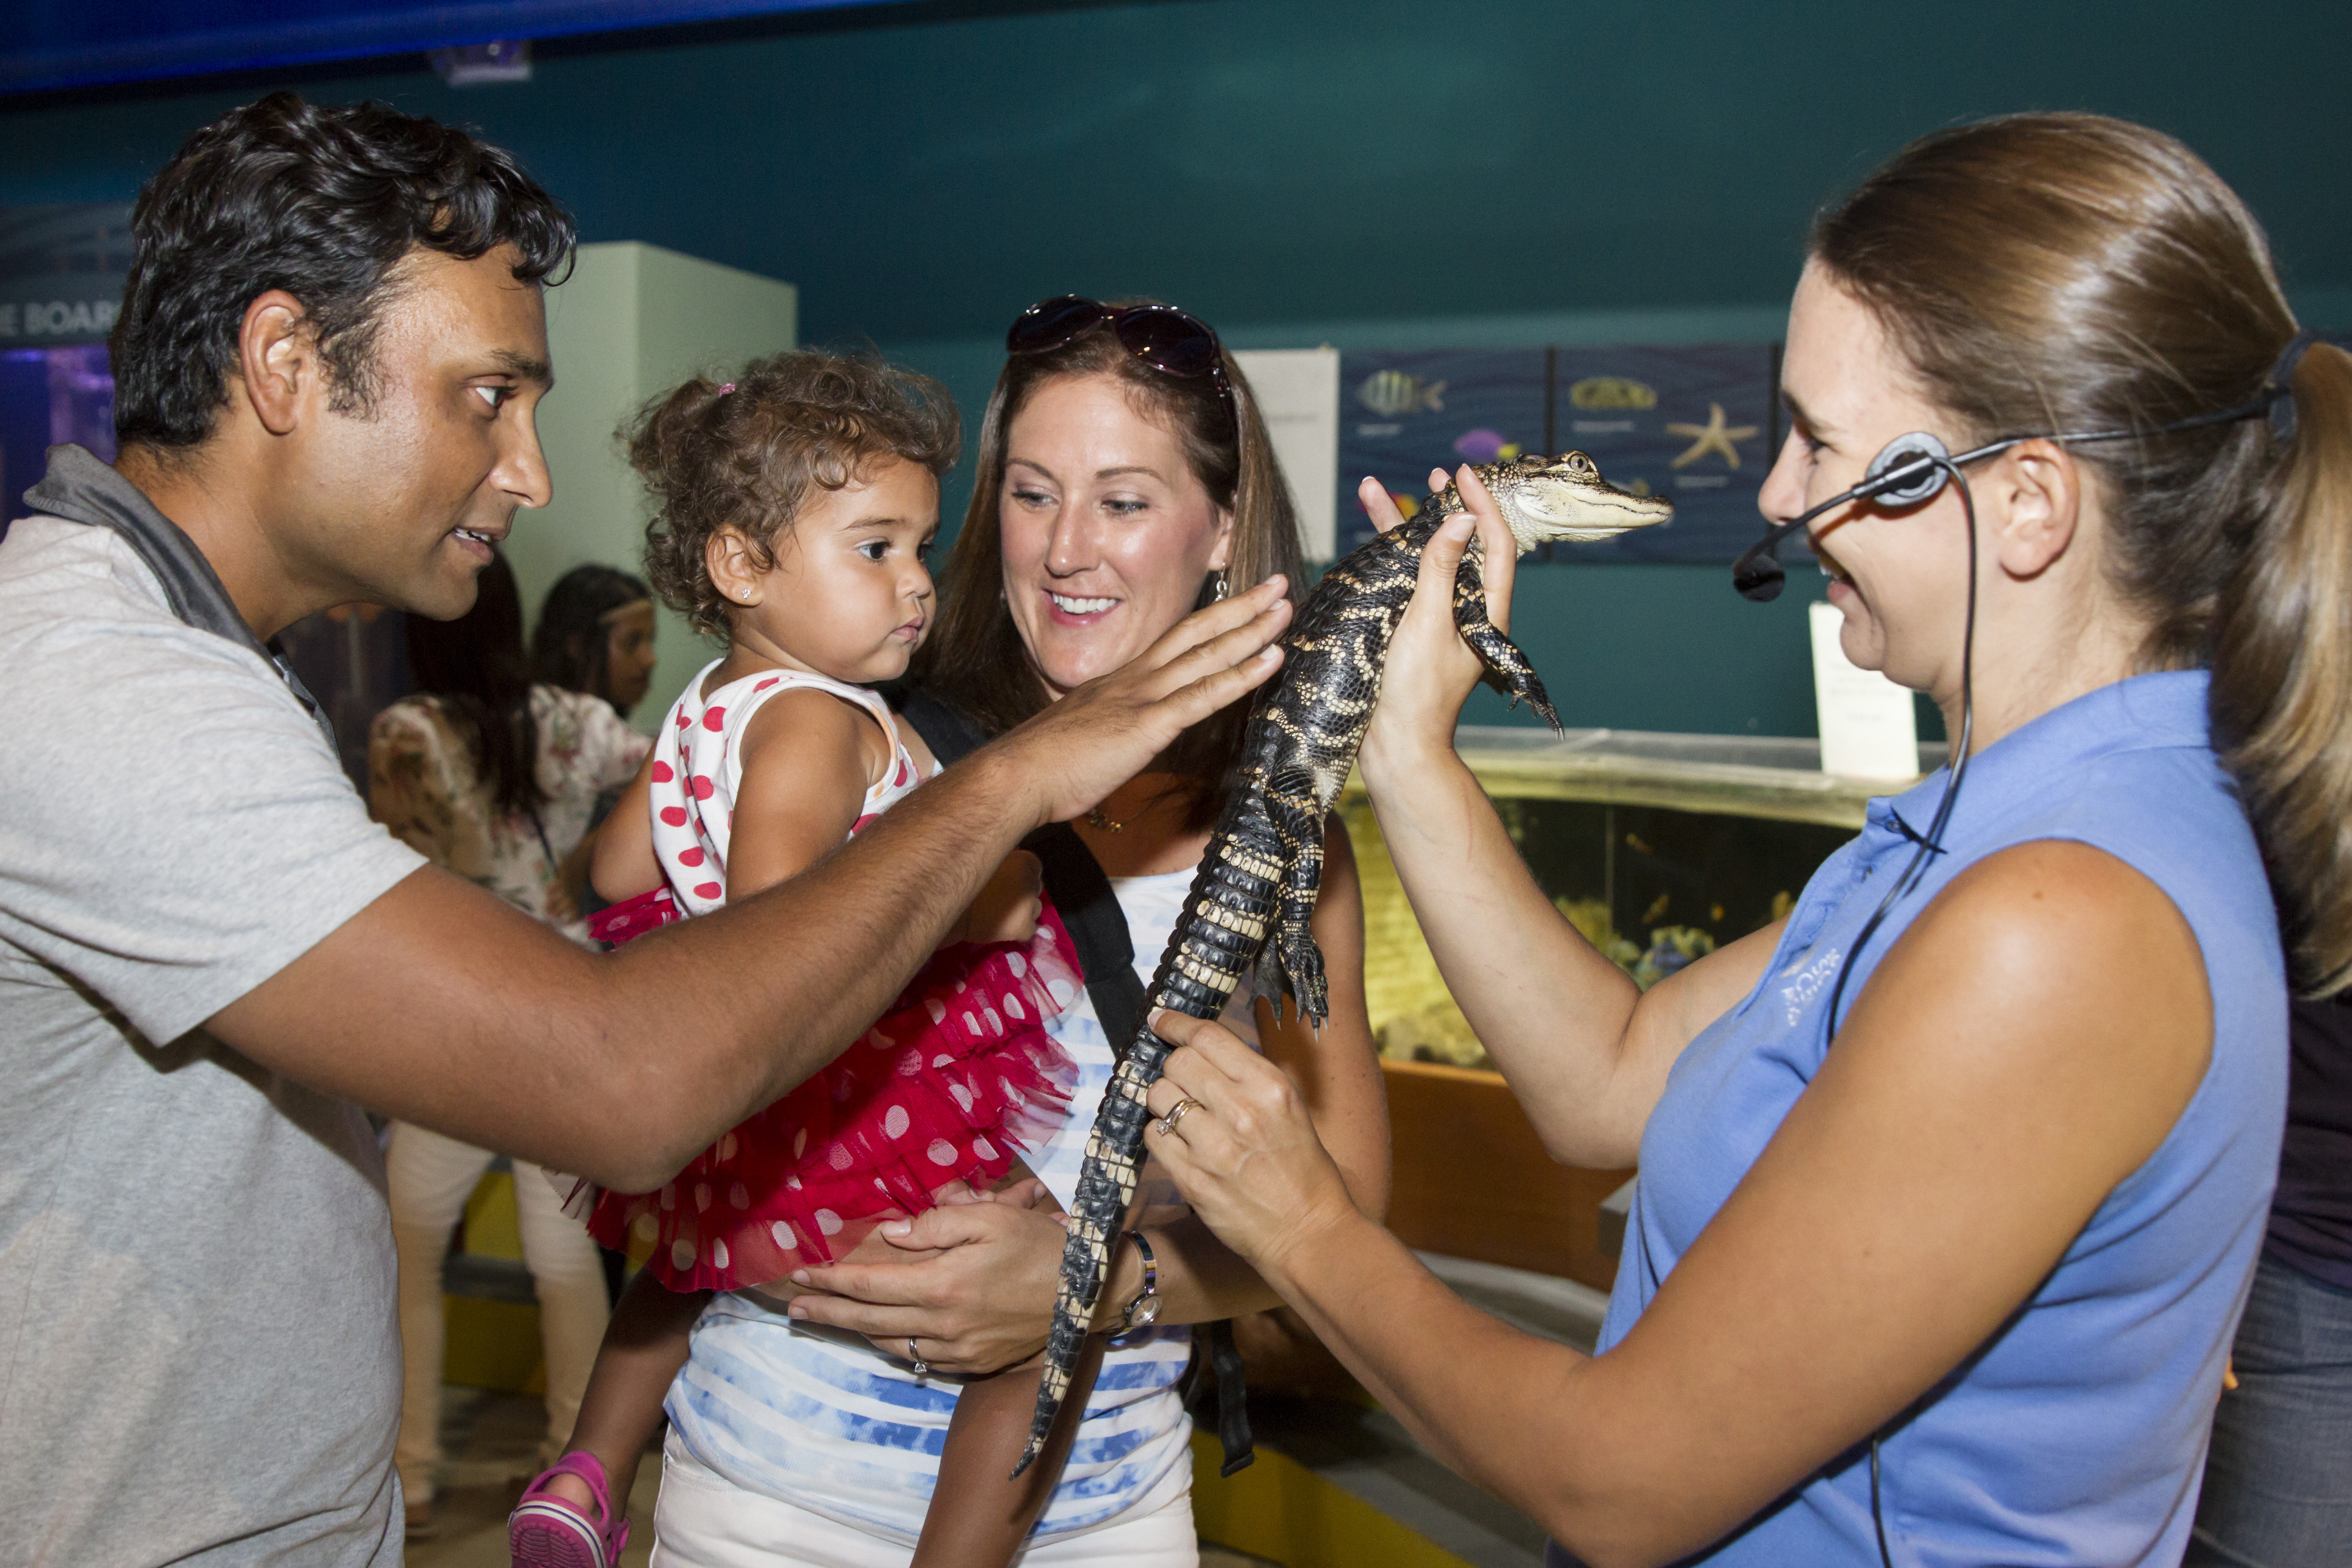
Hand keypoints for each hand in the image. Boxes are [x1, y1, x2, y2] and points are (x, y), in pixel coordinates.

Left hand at [783, 1183, 1071, 1373]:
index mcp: (942, 1285)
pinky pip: (920, 1358)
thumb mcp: (992, 1217)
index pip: (869, 1285)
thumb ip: (937, 1224)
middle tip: (794, 1306)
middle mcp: (942, 1325)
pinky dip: (894, 1344)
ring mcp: (957, 1350)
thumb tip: (890, 1235)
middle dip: (827, 1311)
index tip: (801, 1272)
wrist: (1088, 1293)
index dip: (831, 1279)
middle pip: (868, 1320)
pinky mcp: (973, 1364)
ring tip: (831, 1317)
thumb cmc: (1040, 1246)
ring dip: (856, 1330)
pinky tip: (883, 1333)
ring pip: (891, 1343)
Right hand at [952, 850, 1042, 945]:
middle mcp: (1033, 881)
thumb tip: (1007, 866)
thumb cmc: (961, 875)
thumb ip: (1003, 861)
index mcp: (1026, 861)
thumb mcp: (988, 858)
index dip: (1019, 877)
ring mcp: (1031, 906)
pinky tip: (1001, 928)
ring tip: (999, 915)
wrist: (946, 901)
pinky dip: (1017, 931)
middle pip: (1033, 890)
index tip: (1005, 882)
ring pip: (1034, 910)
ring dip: (1021, 912)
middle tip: (999, 900)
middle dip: (1021, 895)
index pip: (1033, 869)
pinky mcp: (1025, 927)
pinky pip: (1029, 930)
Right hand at [987, 577, 1290, 826]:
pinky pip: (1205, 695)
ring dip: (1251, 630)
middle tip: (1277, 585)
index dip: (1211, 621)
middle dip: (1240, 607)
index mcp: (1122, 681)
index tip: (1242, 605)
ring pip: (1207, 654)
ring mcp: (1143, 698)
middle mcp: (1136, 679)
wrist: (1016, 775)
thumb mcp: (1086, 735)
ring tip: (1285, 608)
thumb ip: (1113, 727)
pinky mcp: (1149, 725)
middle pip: (1196, 632)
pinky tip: (1272, 659)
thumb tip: (1125, 735)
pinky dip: (1243, 674)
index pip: (1175, 641)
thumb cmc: (1044, 764)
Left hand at [1140, 1009, 1358, 1287]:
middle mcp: (1241, 1112)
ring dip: (1163, 1100)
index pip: (1207, 1037)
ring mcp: (1213, 1148)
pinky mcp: (1192, 1180)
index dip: (1176, 1023)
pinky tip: (1180, 1143)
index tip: (1160, 1020)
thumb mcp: (1291, 1109)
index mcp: (1270, 1087)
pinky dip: (1160, 1134)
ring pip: (1159, 1097)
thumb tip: (1201, 1051)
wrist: (1310, 1234)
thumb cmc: (1305, 1171)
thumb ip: (1248, 1078)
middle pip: (1178, 1063)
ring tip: (1181, 1114)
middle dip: (1173, 1066)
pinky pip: (1153, 1137)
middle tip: (1181, 1079)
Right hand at [1358, 466, 1519, 775]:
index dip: (1481, 506)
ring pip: (1426, 563)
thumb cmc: (1416, 692)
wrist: (1395, 747)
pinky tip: (1367, 540)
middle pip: (1461, 548)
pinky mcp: (1410, 632)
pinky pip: (1404, 585)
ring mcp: (1437, 623)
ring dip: (1403, 528)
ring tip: (1375, 492)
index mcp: (1486, 613)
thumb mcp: (1429, 623)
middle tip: (1435, 476)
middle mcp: (1466, 614)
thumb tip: (1460, 519)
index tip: (1462, 474)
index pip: (1494, 546)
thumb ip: (1442, 570)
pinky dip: (1387, 560)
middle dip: (1445, 508)